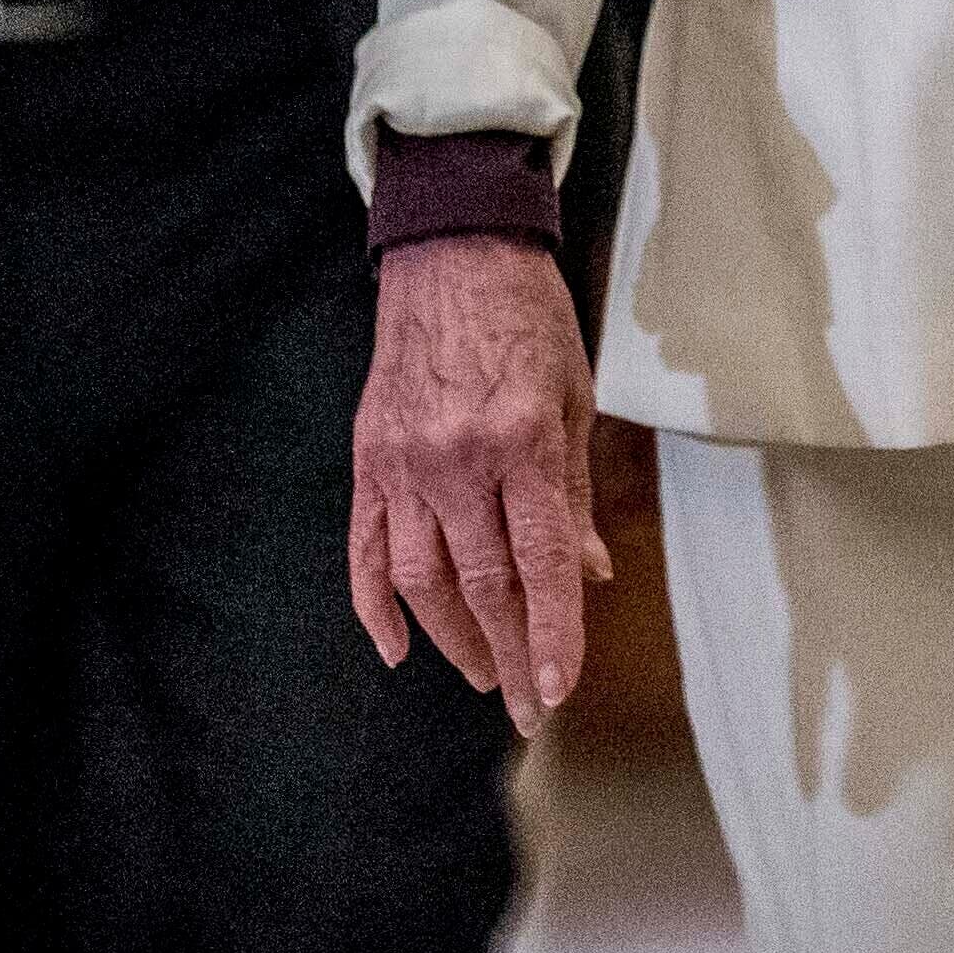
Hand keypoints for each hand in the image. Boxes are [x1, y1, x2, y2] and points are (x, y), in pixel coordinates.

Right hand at [352, 236, 608, 734]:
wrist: (453, 246)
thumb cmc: (528, 317)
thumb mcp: (576, 396)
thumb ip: (573, 495)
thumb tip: (587, 576)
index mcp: (521, 439)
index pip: (538, 563)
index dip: (552, 634)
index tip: (559, 689)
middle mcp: (456, 457)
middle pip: (481, 584)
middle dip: (510, 655)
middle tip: (531, 707)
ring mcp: (403, 460)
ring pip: (421, 580)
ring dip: (454, 640)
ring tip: (487, 676)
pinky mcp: (368, 457)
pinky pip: (366, 549)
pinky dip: (377, 607)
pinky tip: (399, 648)